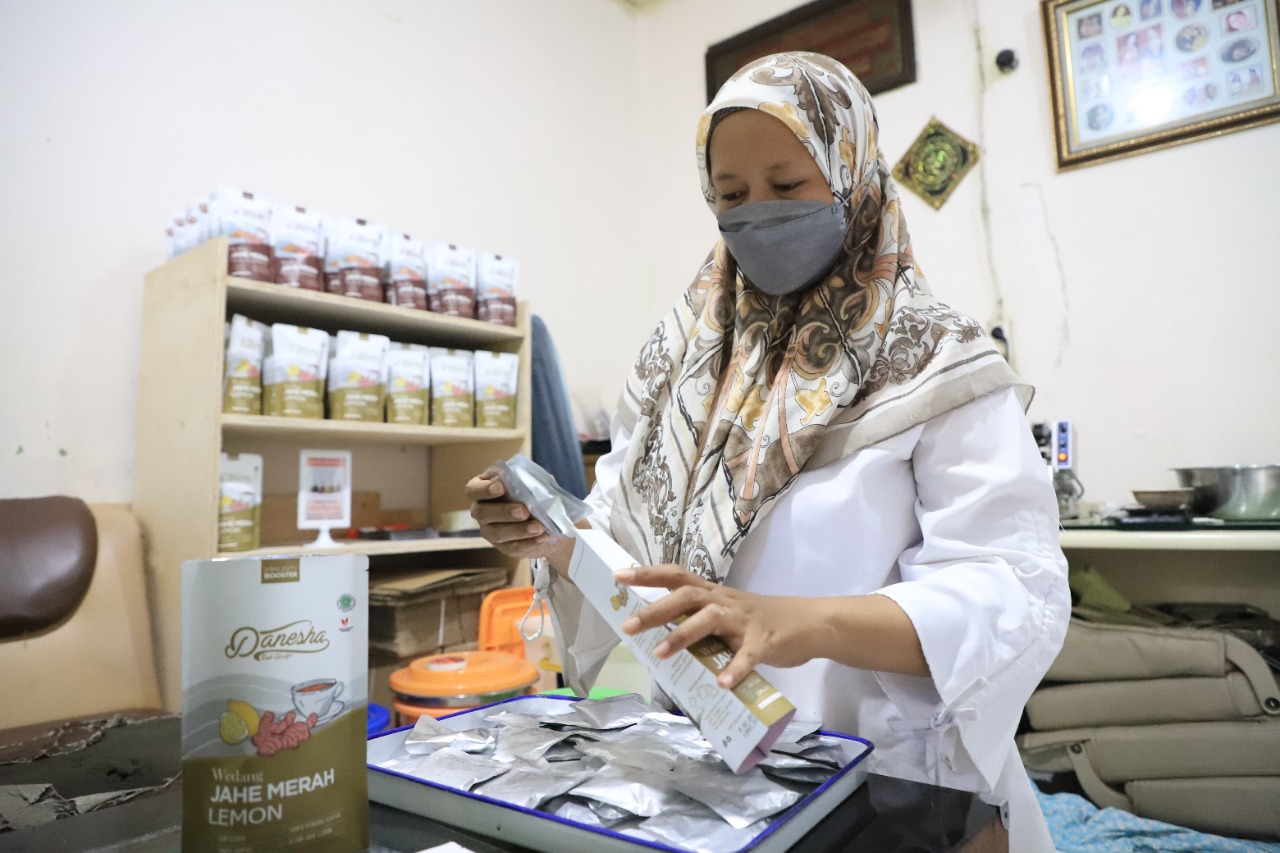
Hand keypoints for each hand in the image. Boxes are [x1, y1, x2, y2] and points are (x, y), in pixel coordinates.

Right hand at [464, 467, 556, 559]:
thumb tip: (533, 482)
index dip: (484, 489)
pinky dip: (529, 543)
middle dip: (503, 512)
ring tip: (539, 527)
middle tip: (523, 511)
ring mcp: (490, 531)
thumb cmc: (530, 492)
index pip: (473, 490)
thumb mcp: (529, 480)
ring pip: (497, 533)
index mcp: (482, 489)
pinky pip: (513, 547)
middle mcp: (481, 511)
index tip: (500, 487)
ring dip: (518, 530)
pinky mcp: (504, 546)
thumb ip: (527, 478)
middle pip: (482, 513)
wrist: (545, 517)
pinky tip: (543, 537)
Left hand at [615, 564, 821, 689]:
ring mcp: (745, 621)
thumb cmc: (760, 620)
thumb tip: (659, 633)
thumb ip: (697, 620)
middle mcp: (724, 602)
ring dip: (684, 635)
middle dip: (655, 610)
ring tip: (661, 654)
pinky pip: (748, 655)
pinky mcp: (765, 641)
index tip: (618, 575)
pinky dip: (734, 668)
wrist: (809, 622)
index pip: (676, 576)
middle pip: (686, 596)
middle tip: (628, 626)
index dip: (647, 574)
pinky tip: (721, 683)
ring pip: (710, 620)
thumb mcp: (725, 613)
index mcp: (712, 595)